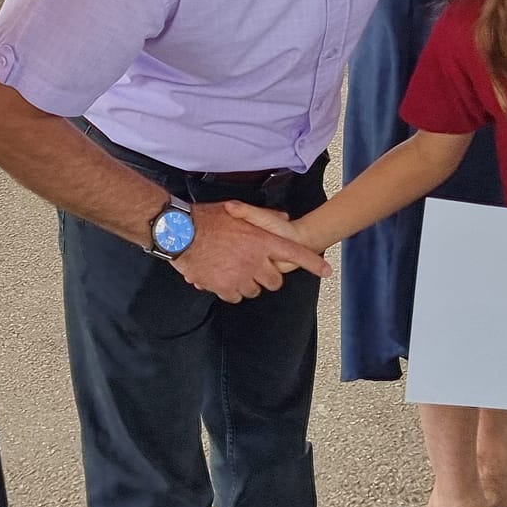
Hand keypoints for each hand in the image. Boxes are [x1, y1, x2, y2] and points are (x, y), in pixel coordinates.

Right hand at [172, 201, 330, 301]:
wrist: (180, 232)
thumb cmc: (207, 219)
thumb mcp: (238, 210)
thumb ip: (264, 217)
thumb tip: (283, 218)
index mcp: (261, 240)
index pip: (295, 253)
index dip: (312, 264)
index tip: (326, 271)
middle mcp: (255, 260)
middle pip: (275, 280)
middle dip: (267, 276)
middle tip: (254, 267)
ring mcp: (241, 276)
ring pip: (255, 290)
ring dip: (247, 283)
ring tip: (232, 269)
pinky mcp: (225, 288)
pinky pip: (236, 296)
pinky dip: (231, 290)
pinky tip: (221, 277)